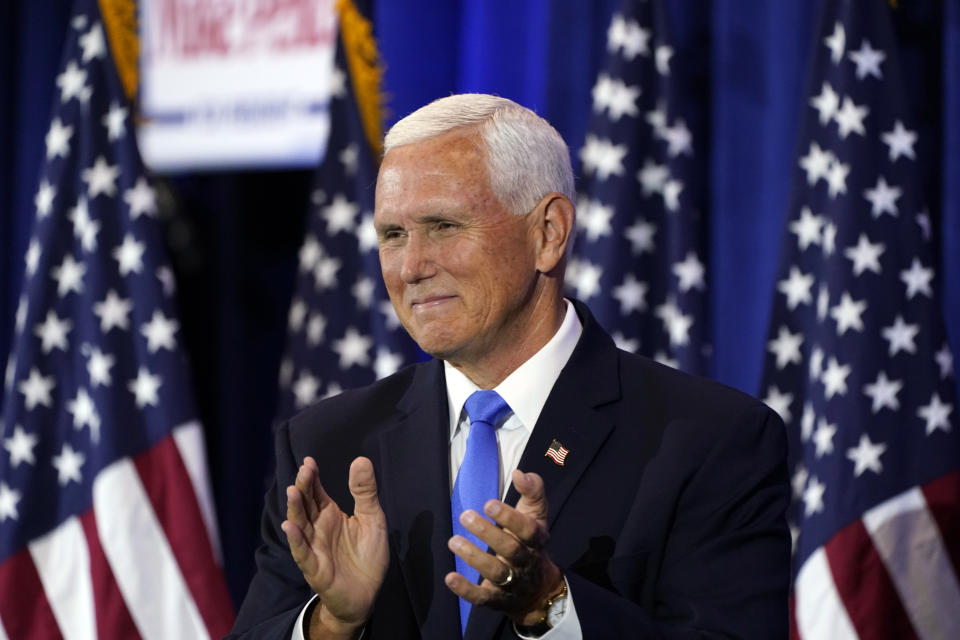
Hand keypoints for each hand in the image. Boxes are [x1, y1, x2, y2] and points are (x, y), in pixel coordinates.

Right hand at [282, 456, 388, 638]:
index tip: (309, 461)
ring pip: (300, 526)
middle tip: (303, 471)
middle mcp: (318, 528)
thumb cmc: (367, 555)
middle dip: (303, 487)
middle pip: (306, 505)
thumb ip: (365, 491)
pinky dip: (296, 540)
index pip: (317, 492)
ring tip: (293, 492)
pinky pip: (303, 553)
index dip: (312, 478)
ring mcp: (314, 547)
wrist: (367, 594)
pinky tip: (291, 526)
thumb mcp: (372, 518)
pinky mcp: (315, 568)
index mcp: (330, 515)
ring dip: (295, 509)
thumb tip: (360, 459)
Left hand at [444, 469, 563, 625]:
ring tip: (453, 541)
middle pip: (510, 550)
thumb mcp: (536, 515)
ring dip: (474, 557)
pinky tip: (450, 578)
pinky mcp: (496, 599)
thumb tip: (520, 473)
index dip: (510, 517)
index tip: (489, 503)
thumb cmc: (530, 542)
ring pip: (495, 573)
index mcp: (536, 540)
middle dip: (487, 533)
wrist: (539, 589)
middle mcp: (525, 562)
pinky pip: (482, 597)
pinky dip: (466, 590)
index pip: (528, 529)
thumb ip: (532, 491)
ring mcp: (512, 583)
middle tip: (465, 515)